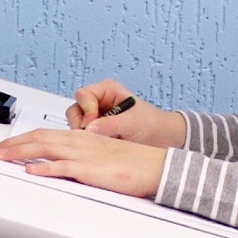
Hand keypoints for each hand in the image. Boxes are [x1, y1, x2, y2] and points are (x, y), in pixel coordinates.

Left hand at [0, 127, 167, 197]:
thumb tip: (58, 166)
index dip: (21, 140)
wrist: (154, 166)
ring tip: (1, 157)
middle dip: (12, 145)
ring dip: (20, 153)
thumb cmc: (131, 163)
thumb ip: (78, 158)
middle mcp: (79, 142)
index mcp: (80, 137)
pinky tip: (31, 171)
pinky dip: (45, 169)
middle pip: (38, 138)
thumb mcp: (99, 156)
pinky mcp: (90, 170)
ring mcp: (83, 155)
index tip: (4, 147)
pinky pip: (63, 167)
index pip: (43, 134)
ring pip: (44, 149)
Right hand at [66, 79, 186, 146]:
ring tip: (102, 142)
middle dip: (81, 124)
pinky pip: (83, 137)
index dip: (86, 109)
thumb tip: (89, 129)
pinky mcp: (96, 133)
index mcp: (106, 90)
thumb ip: (110, 124)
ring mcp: (95, 118)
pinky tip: (101, 147)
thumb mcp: (131, 122)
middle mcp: (98, 102)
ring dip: (84, 135)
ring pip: (76, 125)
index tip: (92, 123)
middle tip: (93, 136)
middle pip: (75, 110)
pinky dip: (88, 143)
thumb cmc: (152, 124)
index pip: (83, 95)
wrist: (162, 138)